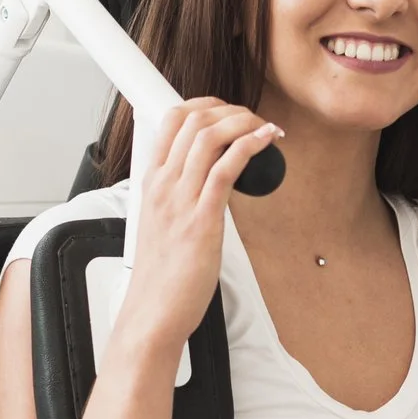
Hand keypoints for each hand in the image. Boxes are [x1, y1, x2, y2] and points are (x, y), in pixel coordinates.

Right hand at [111, 99, 279, 358]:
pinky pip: (226, 170)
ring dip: (244, 122)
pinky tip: (266, 141)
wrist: (152, 313)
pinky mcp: (202, 221)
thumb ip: (179, 198)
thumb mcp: (161, 224)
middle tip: (253, 119)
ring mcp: (180, 201)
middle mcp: (162, 186)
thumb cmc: (161, 276)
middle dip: (230, 110)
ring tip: (265, 128)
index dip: (203, 105)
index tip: (227, 110)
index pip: (170, 121)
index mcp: (150, 183)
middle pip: (192, 121)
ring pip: (209, 138)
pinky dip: (250, 146)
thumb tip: (209, 183)